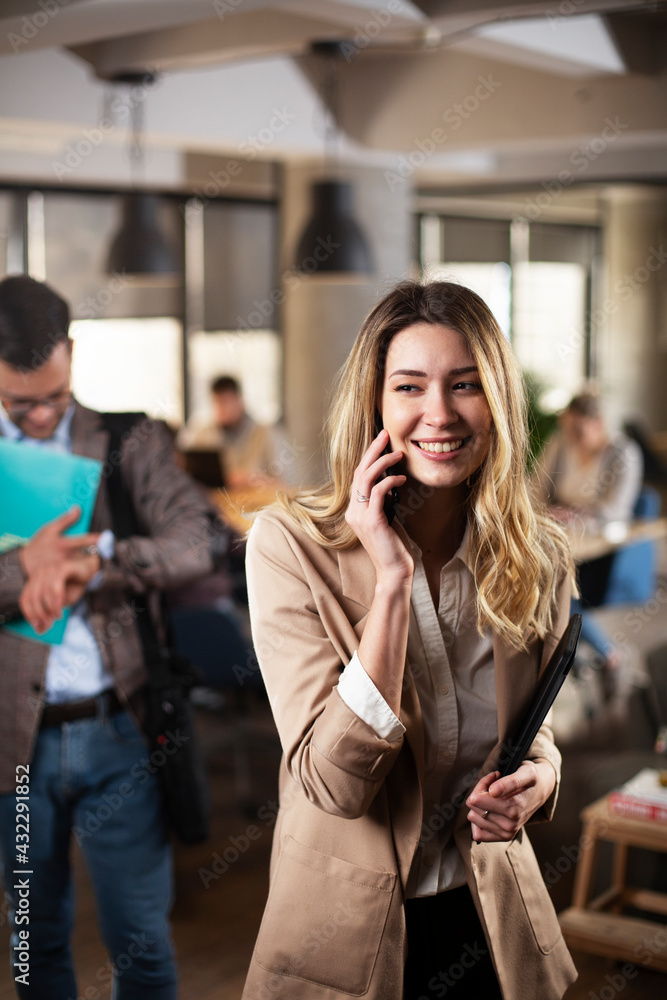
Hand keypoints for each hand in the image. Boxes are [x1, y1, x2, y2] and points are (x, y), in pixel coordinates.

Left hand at [18, 553, 100, 633]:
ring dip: (49, 608)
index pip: (25, 599)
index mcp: (35, 581)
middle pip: (32, 597)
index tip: (38, 626)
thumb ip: (49, 614)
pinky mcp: (63, 566)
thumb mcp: (60, 604)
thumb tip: (40, 630)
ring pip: (43, 592)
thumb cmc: (74, 586)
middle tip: (49, 623)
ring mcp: (50, 568)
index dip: (29, 614)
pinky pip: (56, 583)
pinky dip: (56, 598)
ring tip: (58, 616)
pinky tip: (60, 607)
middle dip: (40, 613)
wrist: (91, 572)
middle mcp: (40, 573)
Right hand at [19, 507, 100, 576]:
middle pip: (88, 555)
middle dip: (97, 553)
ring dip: (91, 562)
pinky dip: (83, 572)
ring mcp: (65, 569)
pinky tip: (84, 570)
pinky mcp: (64, 577)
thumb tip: (78, 509)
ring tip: (94, 560)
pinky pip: (78, 574)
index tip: (108, 536)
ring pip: (85, 565)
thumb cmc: (38, 545)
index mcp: (63, 544)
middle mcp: (66, 557)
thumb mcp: (49, 529)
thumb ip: (65, 520)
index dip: (98, 538)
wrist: (23, 566)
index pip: (85, 540)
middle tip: (105, 550)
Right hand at [345, 430, 411, 585]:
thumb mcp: (387, 518)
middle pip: (359, 472)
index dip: (369, 457)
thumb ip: (383, 502)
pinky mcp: (372, 521)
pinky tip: (401, 478)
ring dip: (382, 462)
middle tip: (384, 434)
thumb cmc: (394, 546)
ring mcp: (360, 516)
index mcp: (354, 510)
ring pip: (366, 479)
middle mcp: (353, 511)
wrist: (394, 572)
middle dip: (372, 451)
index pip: (359, 476)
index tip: (381, 442)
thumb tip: (390, 481)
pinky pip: (378, 493)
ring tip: (398, 453)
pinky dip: (389, 481)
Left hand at [466, 760, 556, 842]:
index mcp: (514, 808)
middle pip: (473, 806)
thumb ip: (510, 782)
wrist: (541, 790)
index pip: (476, 799)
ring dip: (480, 805)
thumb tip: (493, 791)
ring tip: (495, 797)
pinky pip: (478, 833)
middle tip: (495, 785)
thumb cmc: (531, 779)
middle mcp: (510, 824)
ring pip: (473, 817)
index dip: (482, 784)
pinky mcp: (503, 837)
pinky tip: (489, 810)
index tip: (495, 777)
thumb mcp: (526, 773)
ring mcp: (506, 832)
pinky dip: (479, 821)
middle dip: (480, 792)